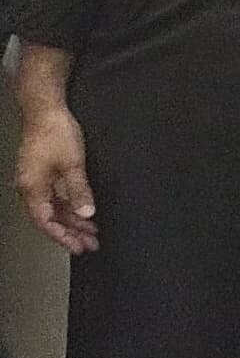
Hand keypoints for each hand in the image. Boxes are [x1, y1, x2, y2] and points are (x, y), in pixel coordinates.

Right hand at [15, 104, 96, 253]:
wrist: (44, 110)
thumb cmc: (55, 133)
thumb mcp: (73, 164)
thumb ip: (79, 191)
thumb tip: (86, 214)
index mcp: (32, 188)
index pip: (46, 222)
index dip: (63, 237)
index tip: (79, 247)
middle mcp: (30, 188)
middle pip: (49, 218)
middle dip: (70, 232)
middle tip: (90, 244)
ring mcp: (35, 181)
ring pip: (53, 208)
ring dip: (72, 220)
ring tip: (91, 231)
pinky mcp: (41, 174)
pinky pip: (54, 197)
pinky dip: (69, 206)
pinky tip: (83, 213)